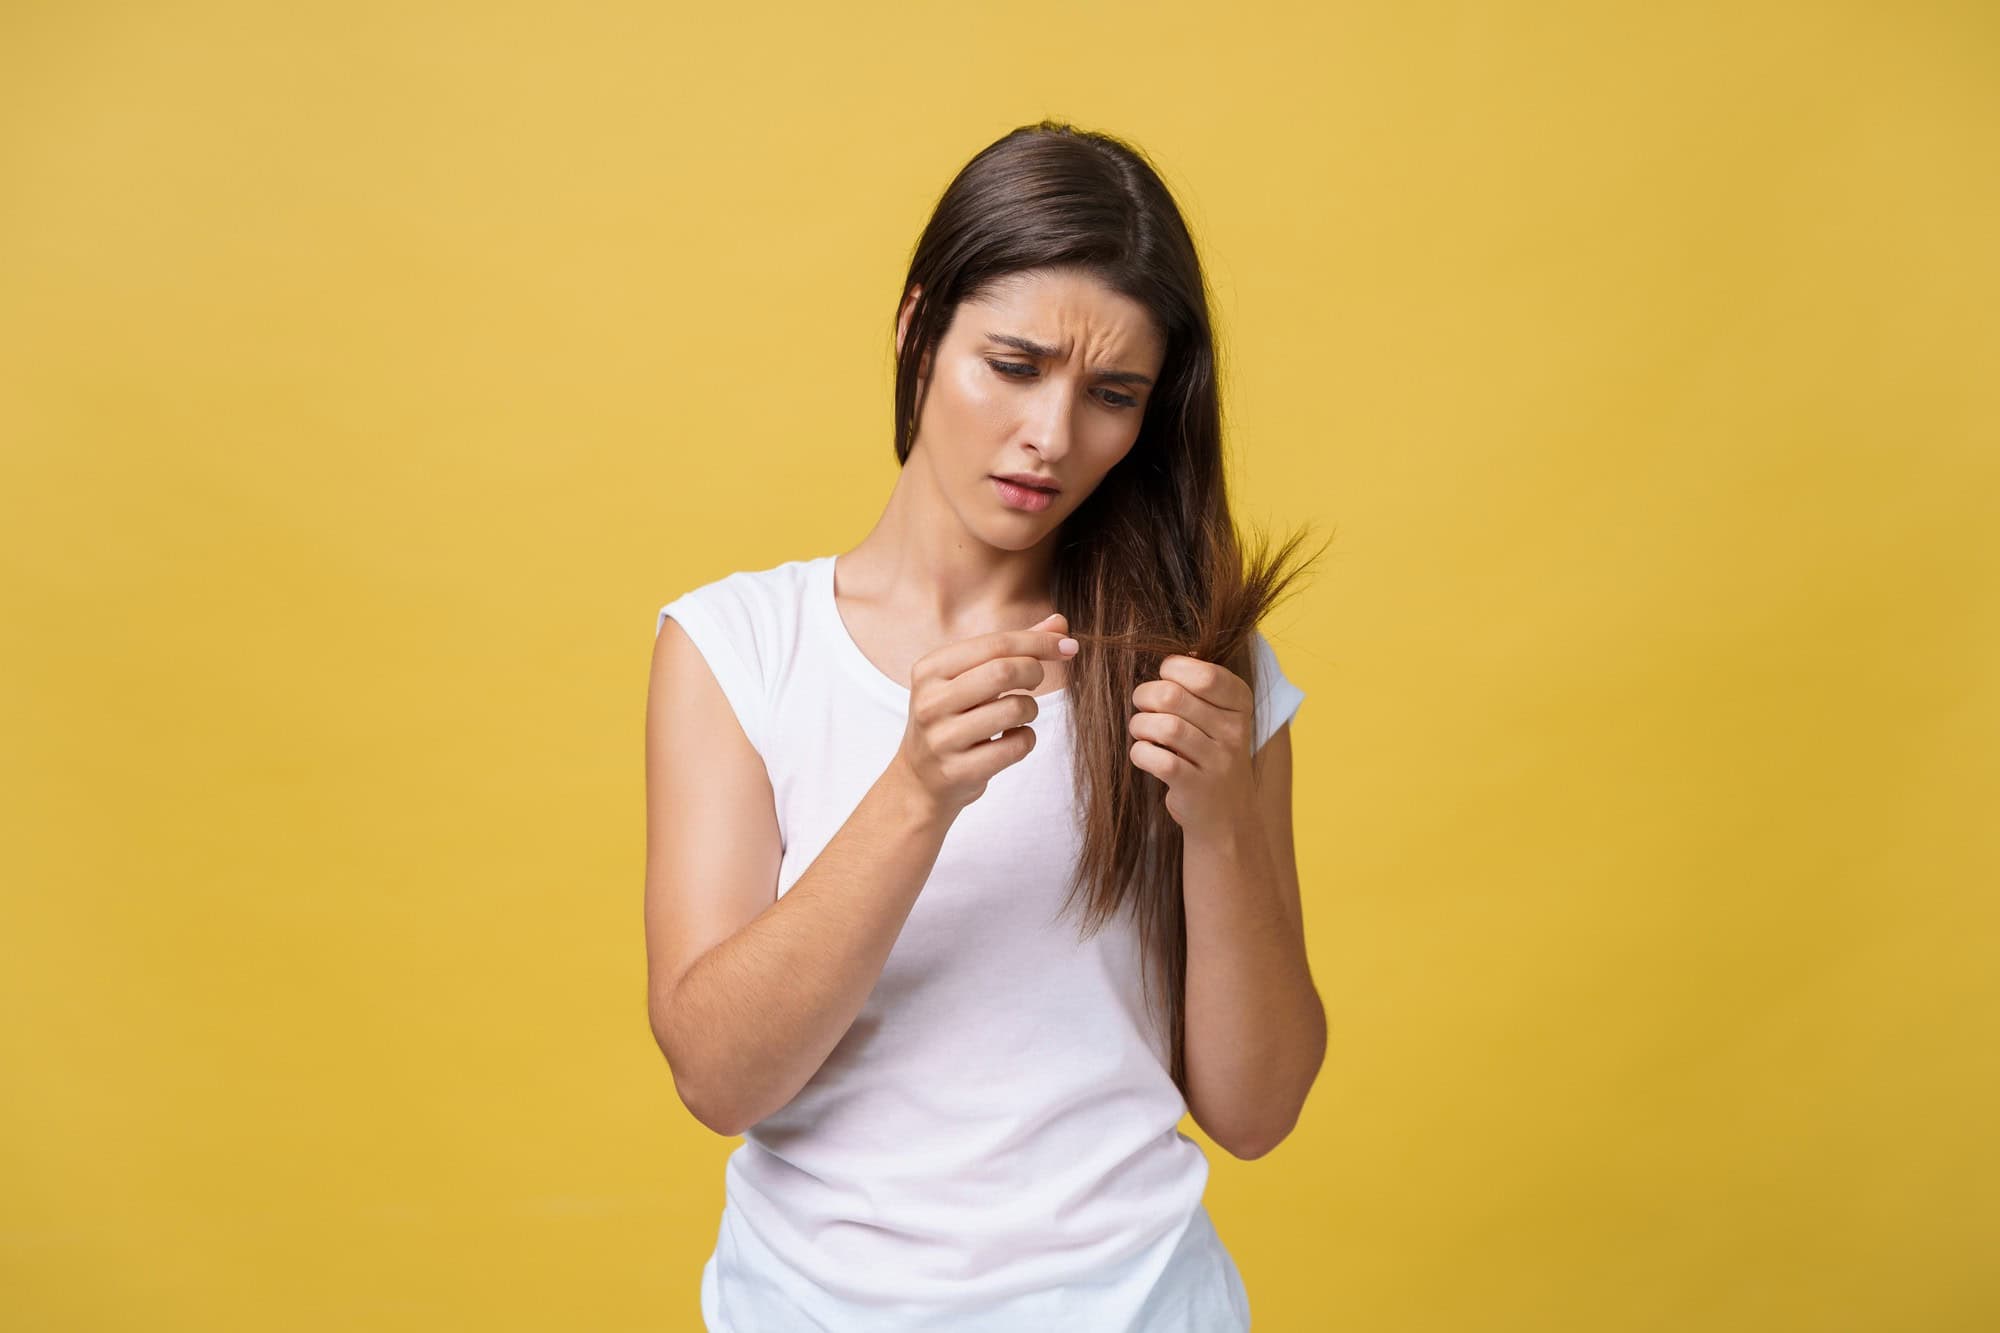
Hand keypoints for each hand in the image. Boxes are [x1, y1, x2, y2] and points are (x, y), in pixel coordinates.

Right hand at [895, 612, 1077, 816]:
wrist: (921, 778)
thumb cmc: (955, 717)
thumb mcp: (970, 678)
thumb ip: (1013, 649)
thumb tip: (1060, 623)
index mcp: (930, 669)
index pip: (995, 644)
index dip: (1038, 642)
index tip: (1067, 645)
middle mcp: (930, 701)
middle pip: (1003, 671)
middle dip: (1034, 672)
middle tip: (1036, 681)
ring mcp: (942, 739)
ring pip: (1014, 709)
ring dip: (1030, 710)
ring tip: (1017, 714)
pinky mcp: (958, 771)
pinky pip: (1016, 746)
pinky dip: (1025, 739)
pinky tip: (1009, 739)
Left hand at [1128, 652, 1256, 838]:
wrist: (1227, 818)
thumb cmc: (1211, 754)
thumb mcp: (1220, 716)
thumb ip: (1203, 684)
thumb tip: (1184, 648)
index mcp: (1240, 704)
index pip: (1204, 674)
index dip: (1172, 670)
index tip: (1165, 680)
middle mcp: (1234, 731)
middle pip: (1173, 695)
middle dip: (1145, 696)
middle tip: (1143, 706)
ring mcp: (1218, 761)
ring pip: (1164, 726)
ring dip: (1140, 725)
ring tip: (1142, 731)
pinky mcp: (1196, 787)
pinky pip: (1158, 759)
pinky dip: (1141, 753)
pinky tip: (1145, 754)